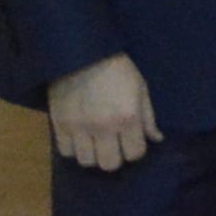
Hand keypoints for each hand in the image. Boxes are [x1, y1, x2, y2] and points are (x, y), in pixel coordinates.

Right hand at [45, 53, 158, 173]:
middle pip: (110, 164)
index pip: (135, 154)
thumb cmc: (117, 67)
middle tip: (113, 144)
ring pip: (87, 161)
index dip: (135, 149)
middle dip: (115, 157)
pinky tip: (79, 137)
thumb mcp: (140, 88)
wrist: (81, 51)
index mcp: (127, 117)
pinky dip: (74, 148)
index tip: (132, 140)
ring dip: (93, 154)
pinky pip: (65, 152)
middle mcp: (103, 127)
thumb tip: (157, 139)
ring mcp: (79, 127)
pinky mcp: (59, 124)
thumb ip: (148, 117)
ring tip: (95, 142)